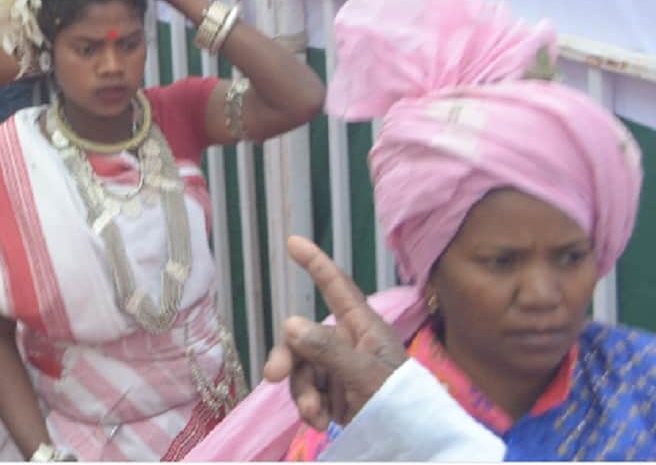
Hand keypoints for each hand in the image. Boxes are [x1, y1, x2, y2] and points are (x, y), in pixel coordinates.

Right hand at [261, 237, 406, 430]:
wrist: (412, 449)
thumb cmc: (401, 407)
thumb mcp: (366, 377)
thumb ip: (328, 351)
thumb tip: (289, 323)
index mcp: (365, 330)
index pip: (337, 288)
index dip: (316, 264)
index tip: (293, 242)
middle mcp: (349, 344)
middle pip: (304, 336)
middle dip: (289, 357)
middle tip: (273, 377)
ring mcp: (340, 371)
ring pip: (301, 368)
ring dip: (302, 393)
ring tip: (315, 416)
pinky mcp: (335, 395)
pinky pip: (307, 392)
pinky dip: (309, 407)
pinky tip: (320, 423)